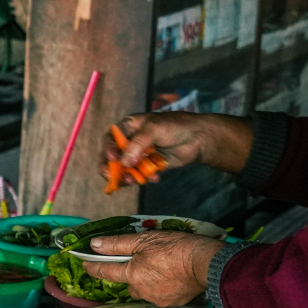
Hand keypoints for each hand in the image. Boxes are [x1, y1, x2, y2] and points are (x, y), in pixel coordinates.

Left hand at [79, 231, 221, 306]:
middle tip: (140, 261)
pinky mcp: (171, 303)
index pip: (106, 272)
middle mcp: (141, 290)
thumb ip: (117, 244)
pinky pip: (159, 294)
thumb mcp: (144, 239)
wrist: (206, 263)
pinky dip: (160, 286)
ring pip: (143, 290)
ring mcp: (156, 298)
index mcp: (132, 274)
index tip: (85, 264)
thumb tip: (95, 245)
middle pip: (127, 283)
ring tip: (159, 267)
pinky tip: (170, 276)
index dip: (93, 267)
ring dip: (145, 281)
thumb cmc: (177, 249)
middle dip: (129, 273)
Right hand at [104, 112, 254, 184]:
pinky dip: (145, 178)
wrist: (199, 138)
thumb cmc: (175, 126)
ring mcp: (141, 154)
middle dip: (114, 168)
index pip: (111, 139)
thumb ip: (137, 145)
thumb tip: (123, 162)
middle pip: (115, 156)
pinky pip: (141, 175)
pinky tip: (154, 178)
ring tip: (134, 181)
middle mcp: (132, 141)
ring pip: (127, 169)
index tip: (112, 159)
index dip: (108, 149)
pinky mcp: (151, 165)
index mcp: (129, 127)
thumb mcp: (153, 129)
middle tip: (113, 178)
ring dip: (128, 176)